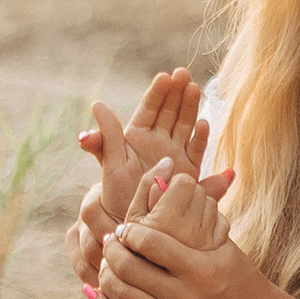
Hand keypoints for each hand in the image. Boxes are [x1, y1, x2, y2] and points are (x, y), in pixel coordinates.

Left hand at [75, 68, 201, 278]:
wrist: (137, 224)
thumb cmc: (117, 196)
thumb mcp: (110, 164)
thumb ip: (106, 136)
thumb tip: (96, 104)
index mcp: (137, 138)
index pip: (149, 109)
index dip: (158, 92)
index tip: (165, 76)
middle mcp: (157, 143)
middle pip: (169, 112)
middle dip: (177, 93)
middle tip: (185, 74)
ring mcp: (174, 154)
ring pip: (184, 125)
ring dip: (190, 107)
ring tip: (196, 88)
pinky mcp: (188, 170)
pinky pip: (196, 150)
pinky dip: (200, 138)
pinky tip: (203, 125)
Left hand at [87, 163, 259, 298]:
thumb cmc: (239, 275)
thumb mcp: (223, 243)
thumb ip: (194, 214)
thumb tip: (160, 175)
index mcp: (202, 269)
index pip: (152, 244)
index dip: (131, 232)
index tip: (126, 227)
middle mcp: (186, 297)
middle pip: (131, 269)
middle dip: (113, 251)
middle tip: (110, 241)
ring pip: (123, 296)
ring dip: (106, 274)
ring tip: (106, 261)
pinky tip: (94, 292)